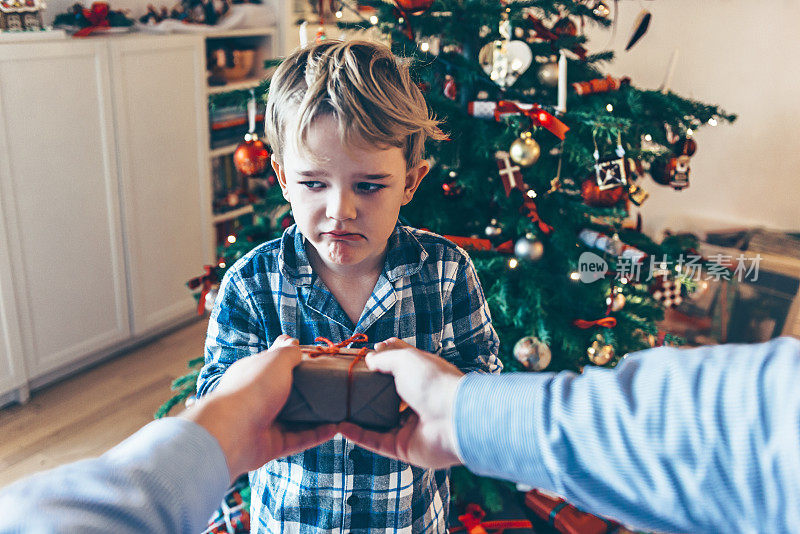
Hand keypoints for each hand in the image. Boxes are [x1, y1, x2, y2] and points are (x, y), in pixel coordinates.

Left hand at [182, 335, 335, 481]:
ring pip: (295, 419)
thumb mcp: (276, 361)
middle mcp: (256, 398)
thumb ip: (288, 352)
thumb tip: (294, 342)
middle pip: (286, 393)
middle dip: (308, 391)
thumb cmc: (253, 389)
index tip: (317, 362)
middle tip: (333, 386)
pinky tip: (335, 428)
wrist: (232, 432)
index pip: (274, 365)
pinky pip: (299, 439)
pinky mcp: (272, 445)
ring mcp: (263, 423)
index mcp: (253, 374)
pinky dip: (317, 435)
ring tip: (339, 408)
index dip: (294, 362)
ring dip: (316, 415)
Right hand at [339, 338, 463, 468]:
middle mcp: (417, 401)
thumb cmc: (434, 382)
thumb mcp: (406, 359)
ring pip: (379, 422)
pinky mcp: (404, 448)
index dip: (381, 361)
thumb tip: (369, 359)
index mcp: (422, 377)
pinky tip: (341, 426)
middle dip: (367, 392)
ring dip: (359, 416)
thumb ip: (385, 358)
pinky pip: (376, 441)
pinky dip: (358, 435)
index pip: (399, 367)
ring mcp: (411, 426)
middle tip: (344, 385)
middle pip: (387, 396)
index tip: (361, 358)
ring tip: (336, 407)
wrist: (454, 419)